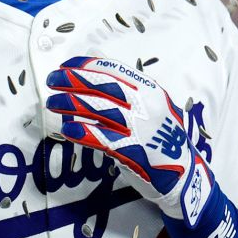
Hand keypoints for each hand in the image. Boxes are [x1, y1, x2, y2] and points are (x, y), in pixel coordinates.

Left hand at [46, 56, 225, 237]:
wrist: (185, 174)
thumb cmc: (163, 138)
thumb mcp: (152, 106)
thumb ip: (127, 87)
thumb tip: (95, 64)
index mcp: (150, 90)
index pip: (114, 70)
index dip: (86, 66)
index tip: (66, 66)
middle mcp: (146, 106)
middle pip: (104, 86)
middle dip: (74, 80)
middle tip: (52, 81)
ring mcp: (140, 128)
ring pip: (101, 110)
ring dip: (72, 104)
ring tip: (53, 103)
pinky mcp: (134, 151)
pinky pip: (104, 139)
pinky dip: (84, 132)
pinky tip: (68, 129)